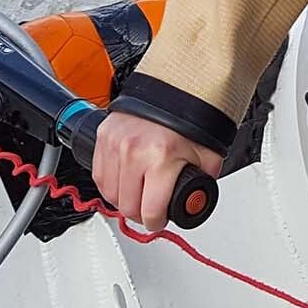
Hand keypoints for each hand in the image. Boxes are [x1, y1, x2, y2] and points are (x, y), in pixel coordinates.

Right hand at [91, 111, 223, 231]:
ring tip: (138, 194)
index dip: (157, 222)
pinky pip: (99, 175)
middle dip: (141, 213)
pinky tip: (124, 181)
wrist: (175, 86)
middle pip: (128, 206)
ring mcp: (115, 142)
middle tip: (150, 208)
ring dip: (123, 200)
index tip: (158, 220)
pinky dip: (110, 184)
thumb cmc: (190, 118)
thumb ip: (203, 185)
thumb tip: (195, 205)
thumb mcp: (207, 156)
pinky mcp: (103, 135)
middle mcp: (134, 150)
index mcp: (161, 158)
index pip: (150, 211)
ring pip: (109, 194)